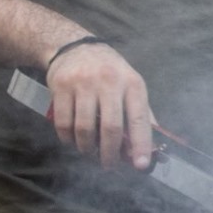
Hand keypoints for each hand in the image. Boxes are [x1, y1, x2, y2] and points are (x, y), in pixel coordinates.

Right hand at [45, 41, 153, 170]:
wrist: (75, 47)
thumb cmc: (109, 71)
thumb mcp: (130, 84)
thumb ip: (141, 112)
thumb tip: (151, 145)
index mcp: (132, 83)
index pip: (139, 118)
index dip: (141, 143)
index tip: (141, 165)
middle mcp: (109, 82)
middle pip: (111, 127)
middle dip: (110, 153)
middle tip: (109, 165)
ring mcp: (83, 84)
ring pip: (84, 128)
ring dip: (87, 148)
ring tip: (90, 153)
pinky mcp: (60, 87)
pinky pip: (63, 123)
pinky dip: (68, 139)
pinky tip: (72, 142)